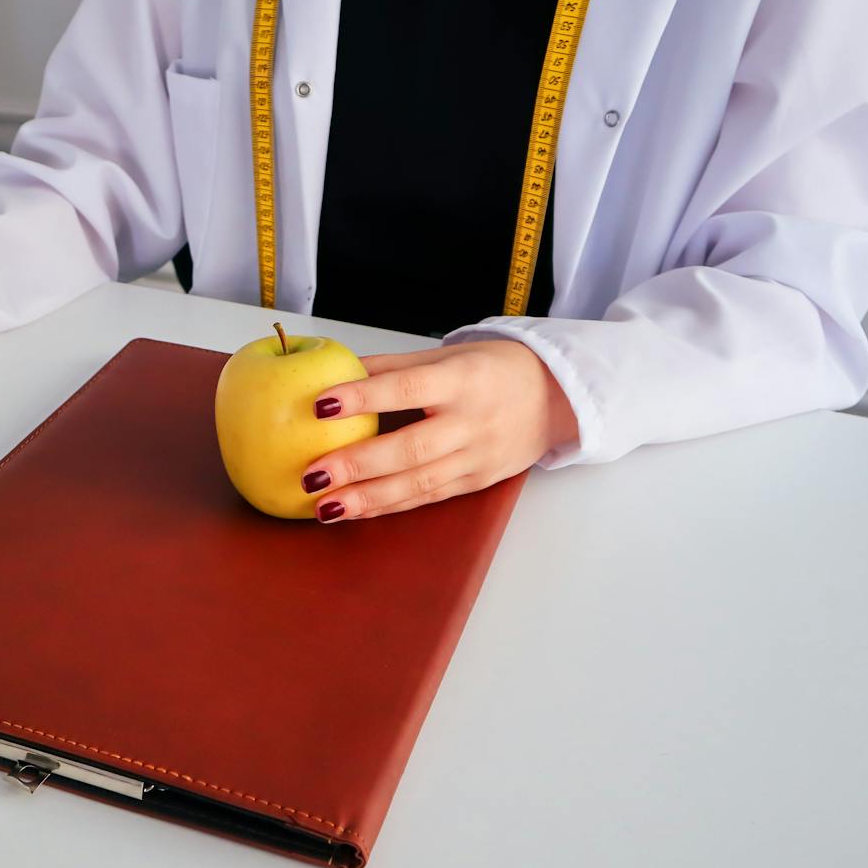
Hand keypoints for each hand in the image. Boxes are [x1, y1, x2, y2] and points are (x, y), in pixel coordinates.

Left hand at [300, 340, 577, 521]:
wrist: (556, 397)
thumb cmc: (494, 369)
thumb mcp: (448, 356)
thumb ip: (392, 367)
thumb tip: (335, 370)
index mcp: (463, 380)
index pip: (408, 388)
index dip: (365, 398)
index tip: (320, 404)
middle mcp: (471, 422)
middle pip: (411, 448)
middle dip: (357, 465)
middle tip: (311, 475)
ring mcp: (476, 457)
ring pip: (418, 483)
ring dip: (367, 498)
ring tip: (324, 507)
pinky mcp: (477, 482)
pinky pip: (427, 497)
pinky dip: (389, 507)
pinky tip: (355, 511)